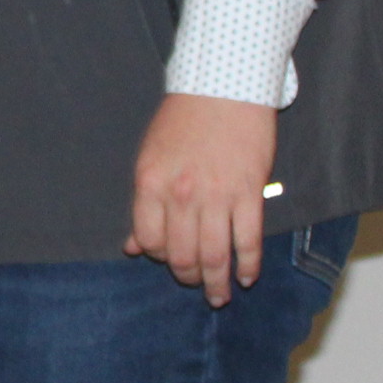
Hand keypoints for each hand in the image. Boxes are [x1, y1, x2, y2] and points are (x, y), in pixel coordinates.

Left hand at [127, 92, 277, 307]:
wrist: (224, 87)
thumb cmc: (183, 120)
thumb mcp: (150, 157)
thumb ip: (145, 204)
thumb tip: (133, 247)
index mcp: (151, 184)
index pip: (149, 241)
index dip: (157, 257)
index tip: (168, 260)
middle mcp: (181, 195)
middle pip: (182, 256)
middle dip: (188, 278)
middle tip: (197, 285)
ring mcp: (217, 196)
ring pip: (215, 256)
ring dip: (217, 283)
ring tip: (220, 295)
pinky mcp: (249, 192)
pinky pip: (248, 241)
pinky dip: (248, 265)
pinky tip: (246, 276)